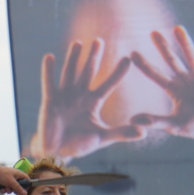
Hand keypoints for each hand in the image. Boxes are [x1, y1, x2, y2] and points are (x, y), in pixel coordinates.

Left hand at [0, 164, 29, 194]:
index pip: (26, 179)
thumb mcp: (11, 182)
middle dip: (15, 189)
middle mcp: (14, 176)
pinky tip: (2, 189)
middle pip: (19, 185)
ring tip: (6, 188)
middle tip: (14, 191)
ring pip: (12, 188)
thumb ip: (18, 188)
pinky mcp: (3, 182)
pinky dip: (4, 189)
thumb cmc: (2, 174)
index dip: (27, 184)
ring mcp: (8, 179)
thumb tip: (25, 193)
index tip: (25, 190)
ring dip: (9, 190)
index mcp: (18, 173)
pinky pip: (6, 188)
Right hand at [27, 38, 141, 160]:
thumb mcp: (103, 138)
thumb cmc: (80, 145)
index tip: (129, 59)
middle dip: (94, 57)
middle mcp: (80, 96)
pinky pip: (49, 83)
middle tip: (100, 41)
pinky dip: (48, 71)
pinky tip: (49, 57)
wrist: (58, 153)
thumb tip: (144, 133)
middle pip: (88, 72)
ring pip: (70, 72)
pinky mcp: (50, 101)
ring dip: (73, 58)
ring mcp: (65, 96)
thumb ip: (122, 133)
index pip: (109, 84)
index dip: (118, 72)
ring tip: (78, 43)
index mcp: (94, 102)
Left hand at [128, 26, 193, 142]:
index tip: (132, 54)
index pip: (156, 75)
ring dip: (183, 43)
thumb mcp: (174, 125)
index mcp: (175, 90)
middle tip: (152, 31)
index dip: (146, 65)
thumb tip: (132, 120)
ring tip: (176, 28)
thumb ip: (156, 121)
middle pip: (171, 60)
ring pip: (188, 57)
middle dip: (163, 46)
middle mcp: (185, 80)